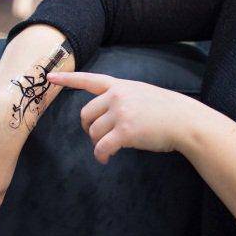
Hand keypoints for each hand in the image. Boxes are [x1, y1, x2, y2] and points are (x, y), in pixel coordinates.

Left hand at [47, 71, 200, 163]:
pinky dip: (100, 155)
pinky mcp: (125, 131)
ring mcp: (121, 112)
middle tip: (96, 136)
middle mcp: (117, 96)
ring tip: (107, 149)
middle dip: (88, 128)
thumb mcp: (141, 92)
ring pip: (93, 132)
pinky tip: (105, 159)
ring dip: (97, 143)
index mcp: (119, 85)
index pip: (88, 79)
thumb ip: (121, 96)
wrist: (186, 120)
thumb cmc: (166, 110)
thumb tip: (105, 114)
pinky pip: (102, 147)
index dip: (67, 78)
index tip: (49, 77)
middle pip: (86, 114)